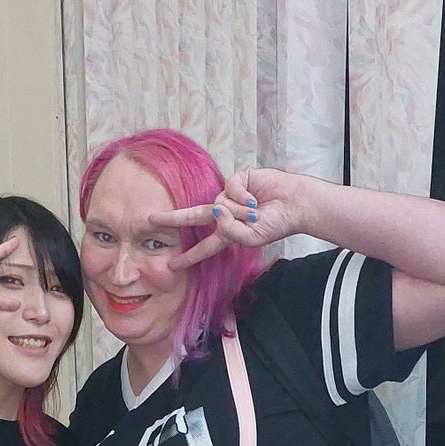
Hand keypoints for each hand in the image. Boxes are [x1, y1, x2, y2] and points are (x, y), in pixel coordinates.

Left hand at [149, 168, 310, 266]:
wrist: (294, 204)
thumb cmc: (276, 224)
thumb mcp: (251, 237)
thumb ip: (230, 231)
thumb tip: (215, 211)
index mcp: (228, 233)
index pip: (205, 247)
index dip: (189, 256)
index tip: (172, 265)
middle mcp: (225, 214)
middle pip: (193, 216)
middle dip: (172, 219)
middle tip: (150, 220)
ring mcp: (229, 196)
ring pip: (220, 205)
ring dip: (239, 211)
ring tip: (257, 211)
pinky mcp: (237, 180)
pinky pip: (229, 189)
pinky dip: (242, 196)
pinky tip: (255, 198)